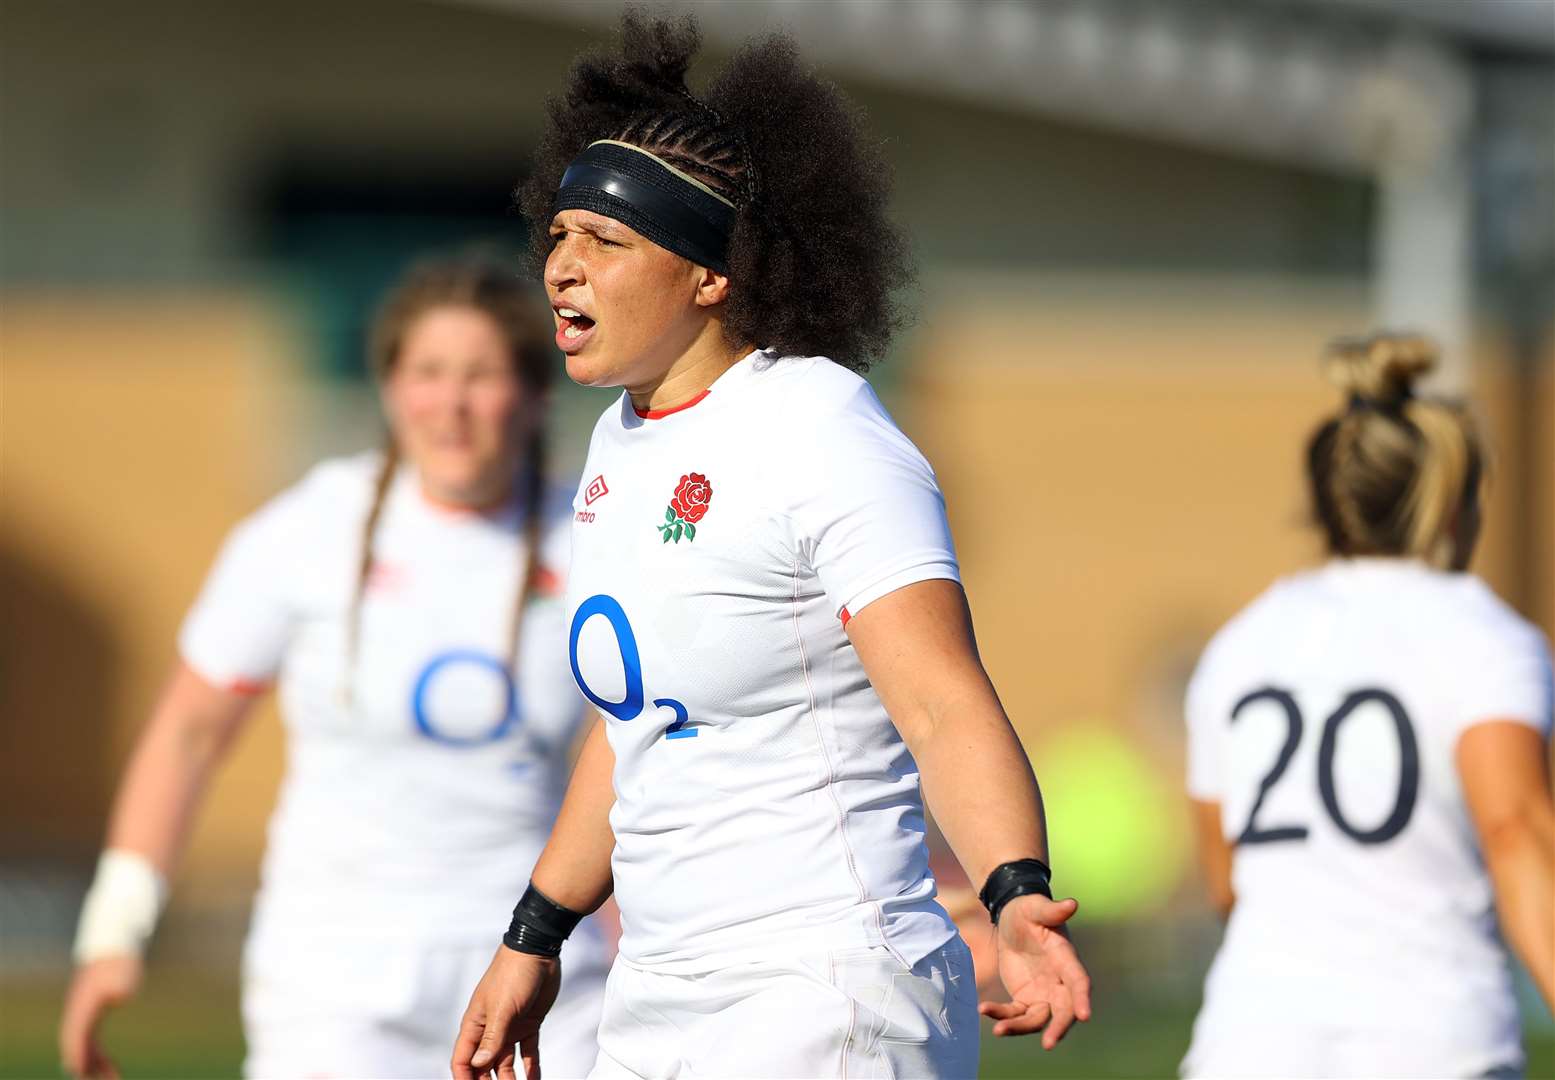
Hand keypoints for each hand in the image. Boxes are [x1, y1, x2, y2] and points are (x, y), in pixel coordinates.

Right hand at [59, 954, 142, 1078]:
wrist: (114, 946)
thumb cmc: (119, 959)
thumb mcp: (122, 969)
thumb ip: (120, 981)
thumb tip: (119, 996)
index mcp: (82, 1004)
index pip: (74, 1033)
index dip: (75, 1052)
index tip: (78, 1070)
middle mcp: (78, 1013)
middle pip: (75, 1046)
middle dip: (84, 1067)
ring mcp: (83, 1015)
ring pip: (83, 1048)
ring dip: (94, 1066)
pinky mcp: (92, 1015)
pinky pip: (91, 1043)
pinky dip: (99, 1057)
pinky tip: (112, 1068)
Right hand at [451, 947, 560, 1079]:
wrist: (538, 951)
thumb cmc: (513, 973)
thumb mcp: (502, 1007)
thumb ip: (492, 1037)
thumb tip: (478, 1064)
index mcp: (475, 1024)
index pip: (463, 1059)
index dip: (464, 1078)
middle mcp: (490, 1029)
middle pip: (484, 1066)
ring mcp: (509, 1027)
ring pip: (506, 1063)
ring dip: (511, 1079)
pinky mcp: (528, 1024)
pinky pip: (528, 1052)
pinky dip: (532, 1068)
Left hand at [978, 894, 1090, 1048]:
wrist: (1012, 919)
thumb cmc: (1029, 911)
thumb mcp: (1036, 907)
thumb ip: (1052, 910)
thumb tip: (1072, 904)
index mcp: (1066, 960)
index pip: (1079, 982)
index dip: (1082, 998)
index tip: (1084, 1016)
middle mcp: (1059, 982)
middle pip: (1063, 1011)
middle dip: (1058, 1028)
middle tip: (1049, 1044)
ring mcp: (1042, 994)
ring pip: (1037, 1019)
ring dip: (1020, 1028)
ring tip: (999, 1030)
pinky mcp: (1024, 998)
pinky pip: (1015, 1013)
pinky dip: (1001, 1016)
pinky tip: (984, 1009)